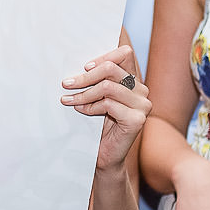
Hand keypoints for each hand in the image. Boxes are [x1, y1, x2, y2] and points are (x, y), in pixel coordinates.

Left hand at [60, 45, 149, 172]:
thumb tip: (77, 64)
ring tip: (68, 100)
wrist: (105, 155)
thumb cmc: (98, 124)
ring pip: (108, 86)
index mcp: (133, 80)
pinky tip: (80, 110)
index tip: (84, 67)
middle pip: (112, 68)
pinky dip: (90, 106)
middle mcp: (141, 90)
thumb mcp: (96, 97)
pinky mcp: (137, 119)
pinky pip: (108, 104)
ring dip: (83, 93)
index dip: (103, 56)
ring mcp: (142, 105)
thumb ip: (96, 80)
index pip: (124, 54)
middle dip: (85, 76)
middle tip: (66, 84)